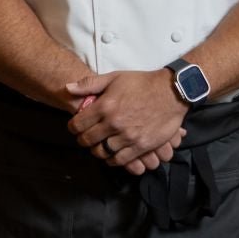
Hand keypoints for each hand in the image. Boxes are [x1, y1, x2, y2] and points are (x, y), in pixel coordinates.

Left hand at [66, 70, 187, 175]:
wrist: (171, 92)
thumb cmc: (142, 83)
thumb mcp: (115, 77)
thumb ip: (90, 83)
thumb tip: (67, 88)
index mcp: (105, 105)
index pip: (77, 124)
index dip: (73, 126)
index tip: (76, 126)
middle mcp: (114, 123)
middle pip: (87, 140)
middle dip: (83, 139)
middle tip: (87, 136)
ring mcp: (127, 136)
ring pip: (101, 152)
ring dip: (97, 149)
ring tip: (99, 144)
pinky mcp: (140, 146)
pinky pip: (119, 160)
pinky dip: (112, 159)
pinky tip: (112, 152)